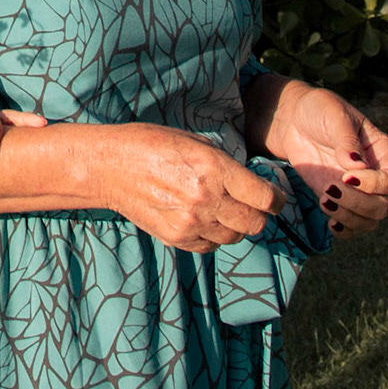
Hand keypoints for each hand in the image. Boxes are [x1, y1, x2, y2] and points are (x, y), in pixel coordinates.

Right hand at [103, 123, 284, 253]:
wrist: (110, 167)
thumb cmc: (151, 144)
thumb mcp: (194, 141)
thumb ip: (224, 164)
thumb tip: (249, 182)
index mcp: (214, 168)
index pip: (263, 197)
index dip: (277, 200)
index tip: (276, 199)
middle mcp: (206, 198)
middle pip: (254, 224)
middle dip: (259, 216)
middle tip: (254, 208)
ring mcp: (191, 222)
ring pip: (234, 238)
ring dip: (235, 227)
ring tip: (225, 212)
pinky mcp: (176, 237)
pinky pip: (210, 246)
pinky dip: (214, 237)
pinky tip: (205, 220)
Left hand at [253, 77, 387, 239]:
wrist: (294, 121)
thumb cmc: (319, 111)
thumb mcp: (334, 115)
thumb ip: (346, 140)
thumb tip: (358, 167)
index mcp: (383, 151)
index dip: (375, 185)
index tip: (346, 177)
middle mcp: (377, 174)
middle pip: (383, 206)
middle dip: (358, 204)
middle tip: (329, 190)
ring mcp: (359, 191)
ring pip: (369, 221)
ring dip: (348, 218)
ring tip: (324, 200)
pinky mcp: (341, 201)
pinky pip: (352, 227)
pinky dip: (343, 230)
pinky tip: (329, 220)